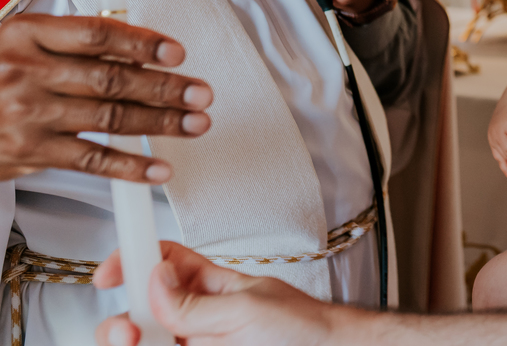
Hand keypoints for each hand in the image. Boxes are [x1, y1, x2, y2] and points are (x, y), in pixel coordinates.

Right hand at [0, 14, 211, 182]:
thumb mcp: (17, 41)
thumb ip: (70, 40)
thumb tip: (138, 45)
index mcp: (26, 35)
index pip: (96, 35)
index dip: (141, 42)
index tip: (176, 53)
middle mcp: (27, 73)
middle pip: (111, 79)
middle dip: (165, 87)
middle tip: (201, 93)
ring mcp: (28, 115)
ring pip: (108, 119)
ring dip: (160, 123)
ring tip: (195, 123)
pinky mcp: (29, 153)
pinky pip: (90, 160)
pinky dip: (130, 167)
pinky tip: (160, 168)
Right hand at [94, 242, 352, 345]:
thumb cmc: (307, 328)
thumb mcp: (250, 308)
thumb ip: (198, 302)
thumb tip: (154, 281)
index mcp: (211, 286)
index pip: (163, 263)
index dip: (134, 260)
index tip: (109, 274)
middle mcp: (198, 320)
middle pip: (139, 318)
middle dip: (121, 326)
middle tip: (128, 334)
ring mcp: (200, 345)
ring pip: (146, 344)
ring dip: (133, 344)